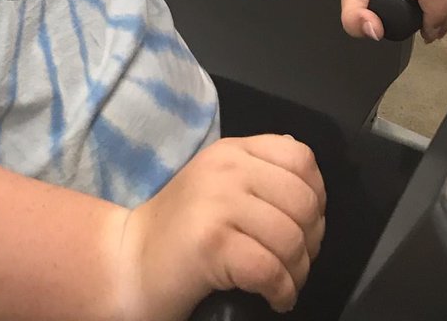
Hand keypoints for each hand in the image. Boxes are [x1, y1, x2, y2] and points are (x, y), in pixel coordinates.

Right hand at [122, 135, 325, 318]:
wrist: (131, 260)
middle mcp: (225, 168)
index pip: (300, 158)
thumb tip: (312, 187)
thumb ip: (259, 175)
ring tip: (281, 283)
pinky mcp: (210, 243)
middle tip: (292, 262)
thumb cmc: (182, 230)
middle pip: (303, 202)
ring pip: (291, 239)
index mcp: (231, 150)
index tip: (302, 225)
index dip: (315, 196)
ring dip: (297, 273)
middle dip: (310, 242)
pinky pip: (270, 269)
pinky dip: (281, 292)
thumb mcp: (220, 185)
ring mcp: (216, 202)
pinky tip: (271, 297)